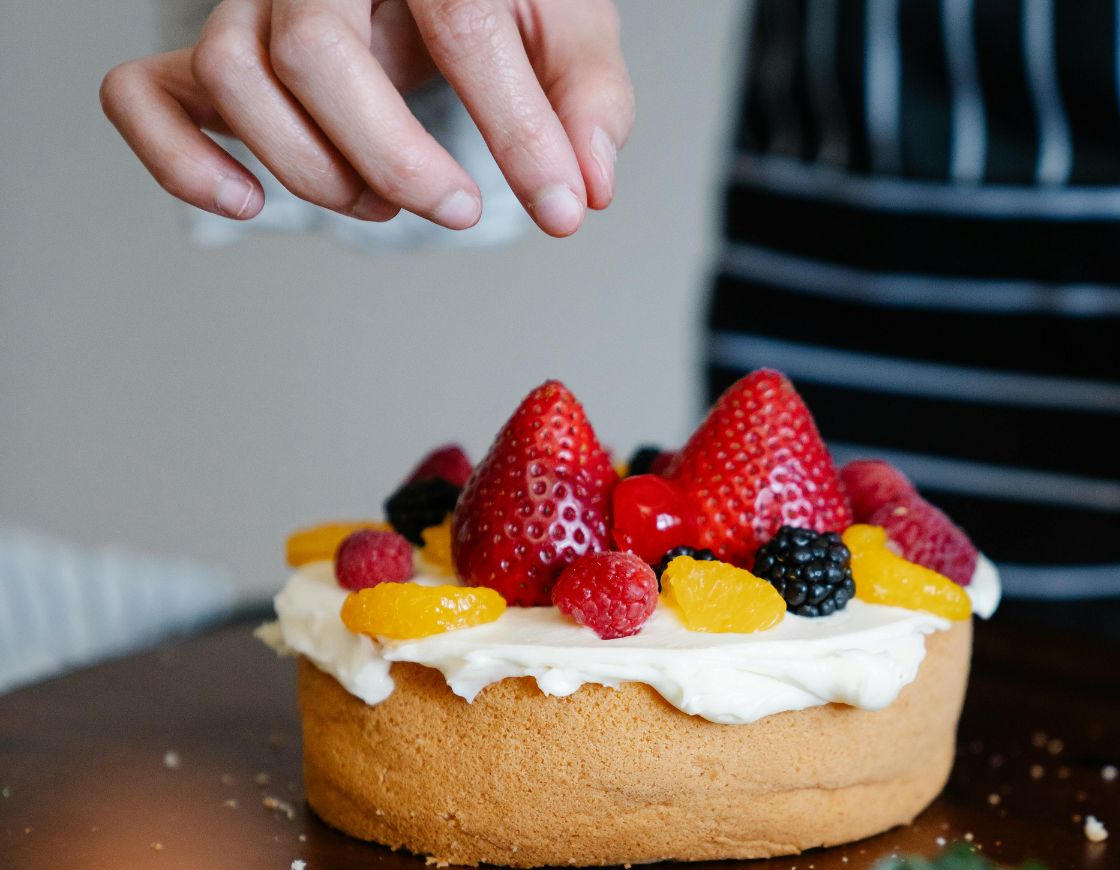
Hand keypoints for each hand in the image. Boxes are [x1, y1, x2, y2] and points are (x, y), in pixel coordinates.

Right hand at [100, 0, 633, 236]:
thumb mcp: (563, 23)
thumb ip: (586, 96)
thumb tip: (586, 186)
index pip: (461, 19)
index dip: (516, 128)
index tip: (559, 206)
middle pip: (311, 51)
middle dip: (393, 156)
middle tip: (458, 208)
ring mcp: (251, 4)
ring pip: (232, 78)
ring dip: (313, 170)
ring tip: (381, 200)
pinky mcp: (206, 55)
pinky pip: (141, 96)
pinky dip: (181, 161)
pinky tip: (249, 202)